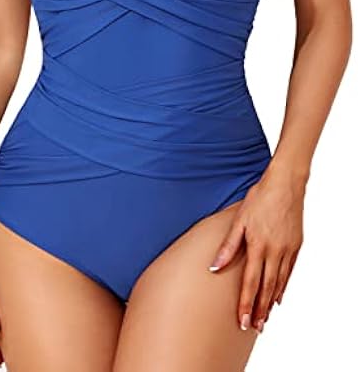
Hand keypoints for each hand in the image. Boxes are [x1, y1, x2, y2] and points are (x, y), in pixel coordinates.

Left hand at [209, 163, 305, 332]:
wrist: (285, 184)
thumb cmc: (259, 198)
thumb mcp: (239, 220)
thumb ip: (228, 245)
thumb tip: (215, 267)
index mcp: (258, 245)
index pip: (251, 282)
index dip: (246, 303)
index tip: (242, 321)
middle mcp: (275, 251)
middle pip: (266, 288)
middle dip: (259, 310)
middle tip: (254, 327)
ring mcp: (287, 249)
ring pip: (279, 282)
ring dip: (271, 302)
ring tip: (265, 318)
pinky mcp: (296, 245)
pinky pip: (290, 271)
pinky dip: (283, 286)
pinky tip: (278, 295)